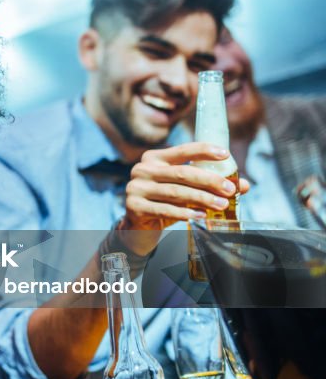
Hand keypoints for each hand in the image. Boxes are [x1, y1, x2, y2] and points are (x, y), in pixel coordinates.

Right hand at [125, 142, 249, 231]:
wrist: (138, 227)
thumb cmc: (165, 203)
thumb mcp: (185, 190)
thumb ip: (208, 185)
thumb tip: (243, 185)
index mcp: (154, 158)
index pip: (182, 150)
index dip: (204, 151)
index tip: (226, 155)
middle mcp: (142, 170)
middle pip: (182, 173)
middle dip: (209, 180)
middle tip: (230, 189)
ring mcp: (136, 188)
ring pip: (176, 192)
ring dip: (202, 199)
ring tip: (221, 204)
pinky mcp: (134, 207)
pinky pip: (165, 210)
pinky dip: (185, 213)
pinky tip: (200, 216)